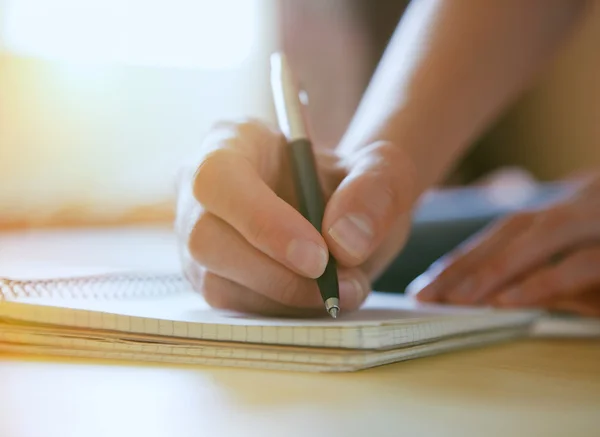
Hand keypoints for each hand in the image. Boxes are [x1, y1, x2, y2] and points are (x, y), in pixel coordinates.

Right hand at [175, 119, 416, 315]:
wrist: (343, 213)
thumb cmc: (350, 183)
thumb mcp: (383, 170)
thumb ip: (376, 189)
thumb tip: (344, 243)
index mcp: (234, 142)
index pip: (218, 177)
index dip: (262, 221)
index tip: (318, 256)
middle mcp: (203, 191)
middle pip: (205, 239)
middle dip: (276, 274)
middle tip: (337, 286)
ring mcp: (201, 238)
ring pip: (218, 283)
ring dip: (286, 299)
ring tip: (342, 289)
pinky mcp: (213, 277)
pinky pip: (235, 308)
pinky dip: (283, 311)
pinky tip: (318, 296)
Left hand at [408, 173, 599, 316]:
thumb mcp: (583, 275)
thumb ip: (544, 281)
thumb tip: (490, 297)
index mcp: (566, 211)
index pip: (506, 231)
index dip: (464, 257)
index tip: (427, 285)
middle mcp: (583, 205)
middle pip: (514, 228)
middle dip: (466, 263)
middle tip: (425, 296)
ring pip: (543, 234)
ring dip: (496, 268)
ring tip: (457, 300)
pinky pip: (582, 262)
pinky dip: (542, 282)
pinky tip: (507, 302)